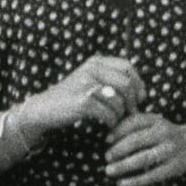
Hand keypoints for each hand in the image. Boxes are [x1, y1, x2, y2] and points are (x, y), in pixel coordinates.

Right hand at [27, 54, 147, 137]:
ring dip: (120, 113)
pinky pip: (108, 113)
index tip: (140, 97)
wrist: (44, 108)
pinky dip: (111, 121)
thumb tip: (141, 90)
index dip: (138, 82)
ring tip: (115, 119)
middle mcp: (92, 69)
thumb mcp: (90, 80)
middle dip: (132, 101)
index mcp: (96, 62)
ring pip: (118, 100)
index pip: (127, 66)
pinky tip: (106, 124)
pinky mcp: (82, 101)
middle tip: (131, 113)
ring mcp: (86, 84)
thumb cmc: (71, 98)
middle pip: (126, 83)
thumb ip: (111, 79)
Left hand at [102, 108, 185, 185]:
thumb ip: (134, 125)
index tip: (106, 140)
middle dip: (118, 150)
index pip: (134, 122)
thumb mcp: (153, 124)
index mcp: (157, 121)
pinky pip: (152, 175)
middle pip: (137, 141)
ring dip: (124, 165)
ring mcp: (170, 151)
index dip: (118, 131)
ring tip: (109, 170)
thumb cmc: (164, 134)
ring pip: (143, 159)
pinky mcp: (174, 167)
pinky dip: (135, 181)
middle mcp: (165, 133)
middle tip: (106, 157)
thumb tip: (109, 137)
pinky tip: (122, 184)